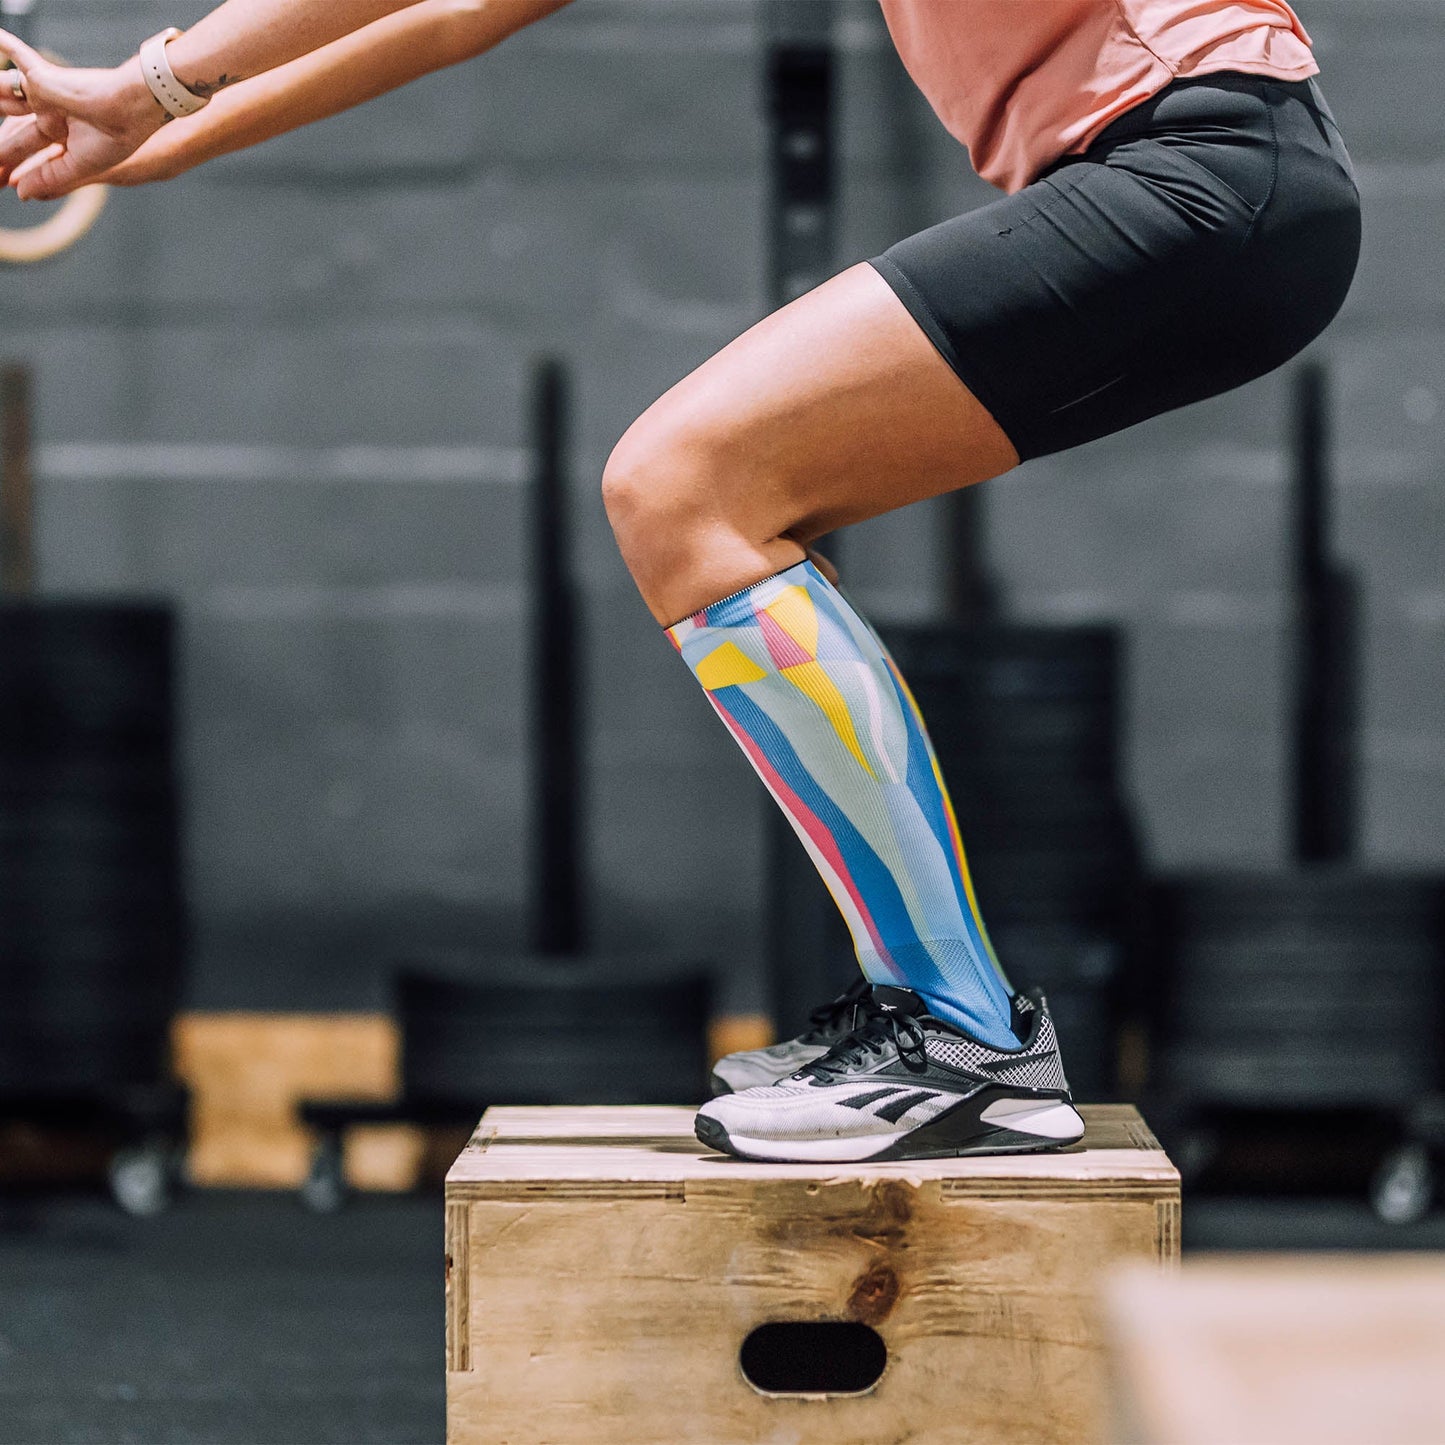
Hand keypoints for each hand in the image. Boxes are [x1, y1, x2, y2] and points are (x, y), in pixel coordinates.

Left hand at [0, 29, 167, 198]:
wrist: (130, 111)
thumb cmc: (117, 138)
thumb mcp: (81, 167)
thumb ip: (50, 179)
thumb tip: (21, 193)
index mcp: (66, 136)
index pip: (32, 151)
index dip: (15, 166)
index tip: (4, 180)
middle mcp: (53, 114)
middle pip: (18, 133)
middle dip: (3, 151)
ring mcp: (46, 95)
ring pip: (9, 103)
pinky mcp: (41, 78)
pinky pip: (13, 69)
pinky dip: (2, 50)